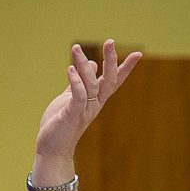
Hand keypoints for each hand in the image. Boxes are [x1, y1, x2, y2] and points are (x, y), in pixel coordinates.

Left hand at [35, 39, 140, 159]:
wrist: (51, 148)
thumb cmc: (60, 124)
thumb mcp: (71, 98)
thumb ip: (80, 83)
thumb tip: (91, 64)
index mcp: (95, 100)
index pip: (114, 81)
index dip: (125, 68)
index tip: (138, 54)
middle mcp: (94, 104)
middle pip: (109, 80)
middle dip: (111, 61)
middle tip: (110, 41)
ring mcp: (84, 110)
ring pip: (91, 84)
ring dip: (83, 65)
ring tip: (75, 49)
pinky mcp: (72, 115)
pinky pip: (78, 96)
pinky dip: (76, 82)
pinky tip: (70, 69)